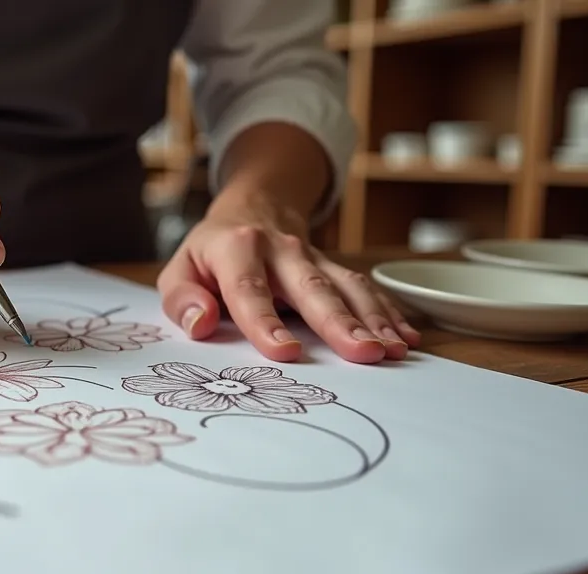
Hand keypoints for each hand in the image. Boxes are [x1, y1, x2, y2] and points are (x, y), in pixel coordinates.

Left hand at [157, 190, 420, 363]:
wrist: (254, 207)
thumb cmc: (211, 253)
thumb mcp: (180, 269)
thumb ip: (182, 298)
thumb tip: (199, 324)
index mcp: (236, 249)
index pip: (249, 288)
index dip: (264, 321)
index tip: (283, 352)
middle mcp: (280, 250)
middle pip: (311, 287)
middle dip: (339, 321)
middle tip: (363, 352)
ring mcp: (314, 258)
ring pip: (346, 286)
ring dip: (373, 318)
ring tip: (392, 351)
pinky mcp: (335, 268)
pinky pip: (365, 288)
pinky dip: (389, 312)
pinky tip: (406, 338)